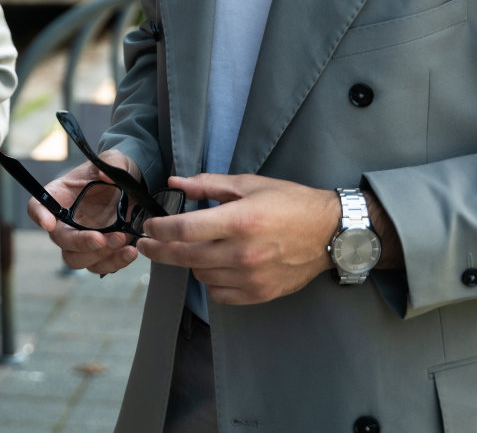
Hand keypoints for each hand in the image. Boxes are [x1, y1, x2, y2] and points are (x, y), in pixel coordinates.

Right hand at [25, 152, 143, 276]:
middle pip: (59, 240)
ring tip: (122, 242)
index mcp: (60, 195)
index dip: (39, 215)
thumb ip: (112, 164)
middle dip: (80, 243)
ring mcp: (82, 238)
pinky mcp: (100, 252)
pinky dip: (115, 263)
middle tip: (102, 238)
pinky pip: (100, 266)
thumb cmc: (115, 171)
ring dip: (98, 256)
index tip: (49, 223)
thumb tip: (106, 175)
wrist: (135, 188)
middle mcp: (66, 220)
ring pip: (76, 259)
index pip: (37, 206)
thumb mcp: (115, 160)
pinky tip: (130, 251)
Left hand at [133, 173, 336, 304]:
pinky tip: (216, 267)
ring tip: (197, 248)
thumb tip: (174, 183)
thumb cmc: (289, 202)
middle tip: (146, 244)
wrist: (330, 232)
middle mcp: (243, 252)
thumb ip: (208, 184)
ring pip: (200, 275)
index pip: (184, 230)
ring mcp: (251, 277)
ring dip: (191, 262)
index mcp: (239, 220)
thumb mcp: (249, 184)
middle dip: (159, 250)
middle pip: (185, 256)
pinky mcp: (260, 293)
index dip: (159, 229)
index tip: (148, 226)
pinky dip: (211, 281)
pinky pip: (219, 294)